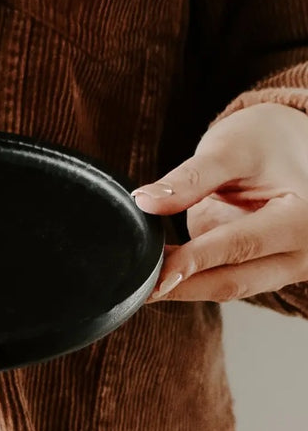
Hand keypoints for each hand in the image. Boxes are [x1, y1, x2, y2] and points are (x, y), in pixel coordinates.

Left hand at [132, 103, 307, 301]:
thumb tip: (145, 202)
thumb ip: (191, 179)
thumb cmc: (264, 142)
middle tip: (139, 287)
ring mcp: (284, 266)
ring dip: (184, 287)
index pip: (241, 246)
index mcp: (303, 219)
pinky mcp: (262, 269)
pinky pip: (224, 280)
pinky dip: (191, 280)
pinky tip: (158, 274)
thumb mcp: (230, 150)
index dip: (195, 261)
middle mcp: (302, 251)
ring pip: (229, 288)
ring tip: (141, 282)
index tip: (158, 273)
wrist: (288, 143)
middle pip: (235, 281)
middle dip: (184, 286)